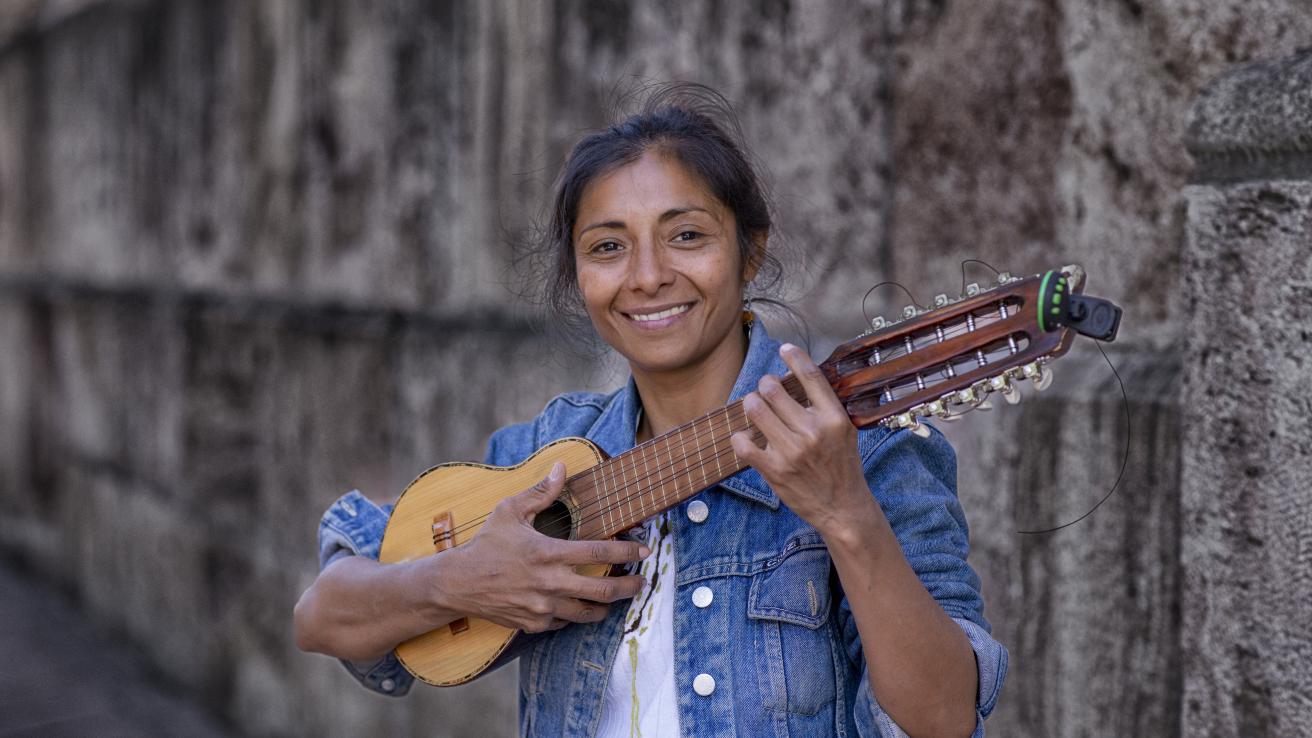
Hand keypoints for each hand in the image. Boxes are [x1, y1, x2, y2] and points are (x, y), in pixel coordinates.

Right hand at [435, 462, 649, 633]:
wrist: (458, 583)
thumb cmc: (486, 544)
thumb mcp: (510, 511)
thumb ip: (541, 492)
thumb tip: (562, 467)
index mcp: (548, 553)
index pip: (598, 554)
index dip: (627, 551)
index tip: (645, 549)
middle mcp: (549, 584)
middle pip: (603, 590)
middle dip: (629, 586)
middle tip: (642, 581)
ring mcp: (542, 608)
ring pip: (587, 613)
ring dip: (607, 606)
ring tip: (617, 597)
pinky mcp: (534, 624)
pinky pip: (564, 622)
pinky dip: (574, 614)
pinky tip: (578, 604)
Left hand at [729, 344, 876, 534]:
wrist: (842, 507)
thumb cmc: (841, 466)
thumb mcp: (844, 431)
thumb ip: (823, 407)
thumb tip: (799, 377)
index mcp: (833, 418)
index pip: (811, 376)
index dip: (794, 357)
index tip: (784, 349)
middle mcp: (813, 431)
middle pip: (774, 389)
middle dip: (764, 385)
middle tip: (765, 391)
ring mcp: (792, 451)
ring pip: (755, 410)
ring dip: (750, 404)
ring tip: (754, 408)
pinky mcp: (775, 470)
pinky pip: (743, 444)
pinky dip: (739, 438)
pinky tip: (744, 438)